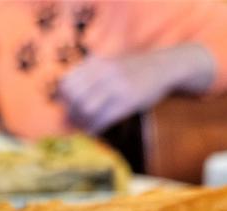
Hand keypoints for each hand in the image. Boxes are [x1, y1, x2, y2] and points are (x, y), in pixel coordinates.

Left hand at [58, 44, 214, 133]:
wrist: (163, 67)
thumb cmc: (132, 70)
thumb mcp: (107, 65)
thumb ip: (87, 78)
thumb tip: (63, 102)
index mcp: (95, 63)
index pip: (66, 83)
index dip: (62, 100)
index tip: (67, 108)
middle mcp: (103, 72)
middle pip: (74, 98)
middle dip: (71, 114)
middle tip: (75, 123)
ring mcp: (116, 86)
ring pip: (87, 109)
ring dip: (83, 123)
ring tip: (86, 127)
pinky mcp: (128, 101)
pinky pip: (103, 119)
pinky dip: (95, 129)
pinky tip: (95, 131)